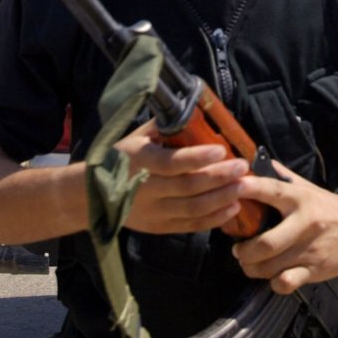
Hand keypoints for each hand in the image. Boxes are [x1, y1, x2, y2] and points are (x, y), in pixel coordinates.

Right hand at [117, 121, 248, 234]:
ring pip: (194, 209)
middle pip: (189, 187)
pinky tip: (232, 208)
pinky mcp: (160, 227)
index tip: (222, 149)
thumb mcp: (134, 138)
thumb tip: (190, 110)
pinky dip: (214, 219)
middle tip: (243, 168)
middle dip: (220, 177)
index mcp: (140, 162)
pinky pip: (191, 225)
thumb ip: (161, 128)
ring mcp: (155, 212)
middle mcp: (148, 189)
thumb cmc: (118, 159)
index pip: (173, 162)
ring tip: (244, 187)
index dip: (198, 157)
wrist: (93, 195)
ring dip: (222, 198)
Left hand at [231, 163, 337, 292]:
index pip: (269, 190)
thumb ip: (278, 174)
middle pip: (266, 243)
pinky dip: (273, 283)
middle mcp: (304, 224)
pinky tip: (271, 276)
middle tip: (235, 249)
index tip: (227, 189)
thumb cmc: (326, 205)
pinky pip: (287, 282)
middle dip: (243, 250)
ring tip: (247, 262)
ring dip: (252, 267)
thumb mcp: (305, 186)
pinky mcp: (316, 270)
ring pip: (271, 266)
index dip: (246, 189)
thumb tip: (250, 159)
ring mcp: (310, 250)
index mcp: (298, 198)